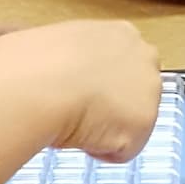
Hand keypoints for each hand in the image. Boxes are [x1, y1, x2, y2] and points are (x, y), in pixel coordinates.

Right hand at [0, 20, 160, 162]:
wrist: (42, 84)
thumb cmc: (35, 61)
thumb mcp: (58, 44)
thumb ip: (76, 57)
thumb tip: (60, 71)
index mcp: (121, 33)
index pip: (125, 62)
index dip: (104, 82)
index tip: (84, 92)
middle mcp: (144, 57)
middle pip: (137, 92)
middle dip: (114, 105)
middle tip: (81, 112)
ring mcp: (149, 90)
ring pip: (130, 122)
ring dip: (106, 127)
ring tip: (75, 121)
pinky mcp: (144, 123)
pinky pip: (122, 149)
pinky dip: (101, 150)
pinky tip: (79, 135)